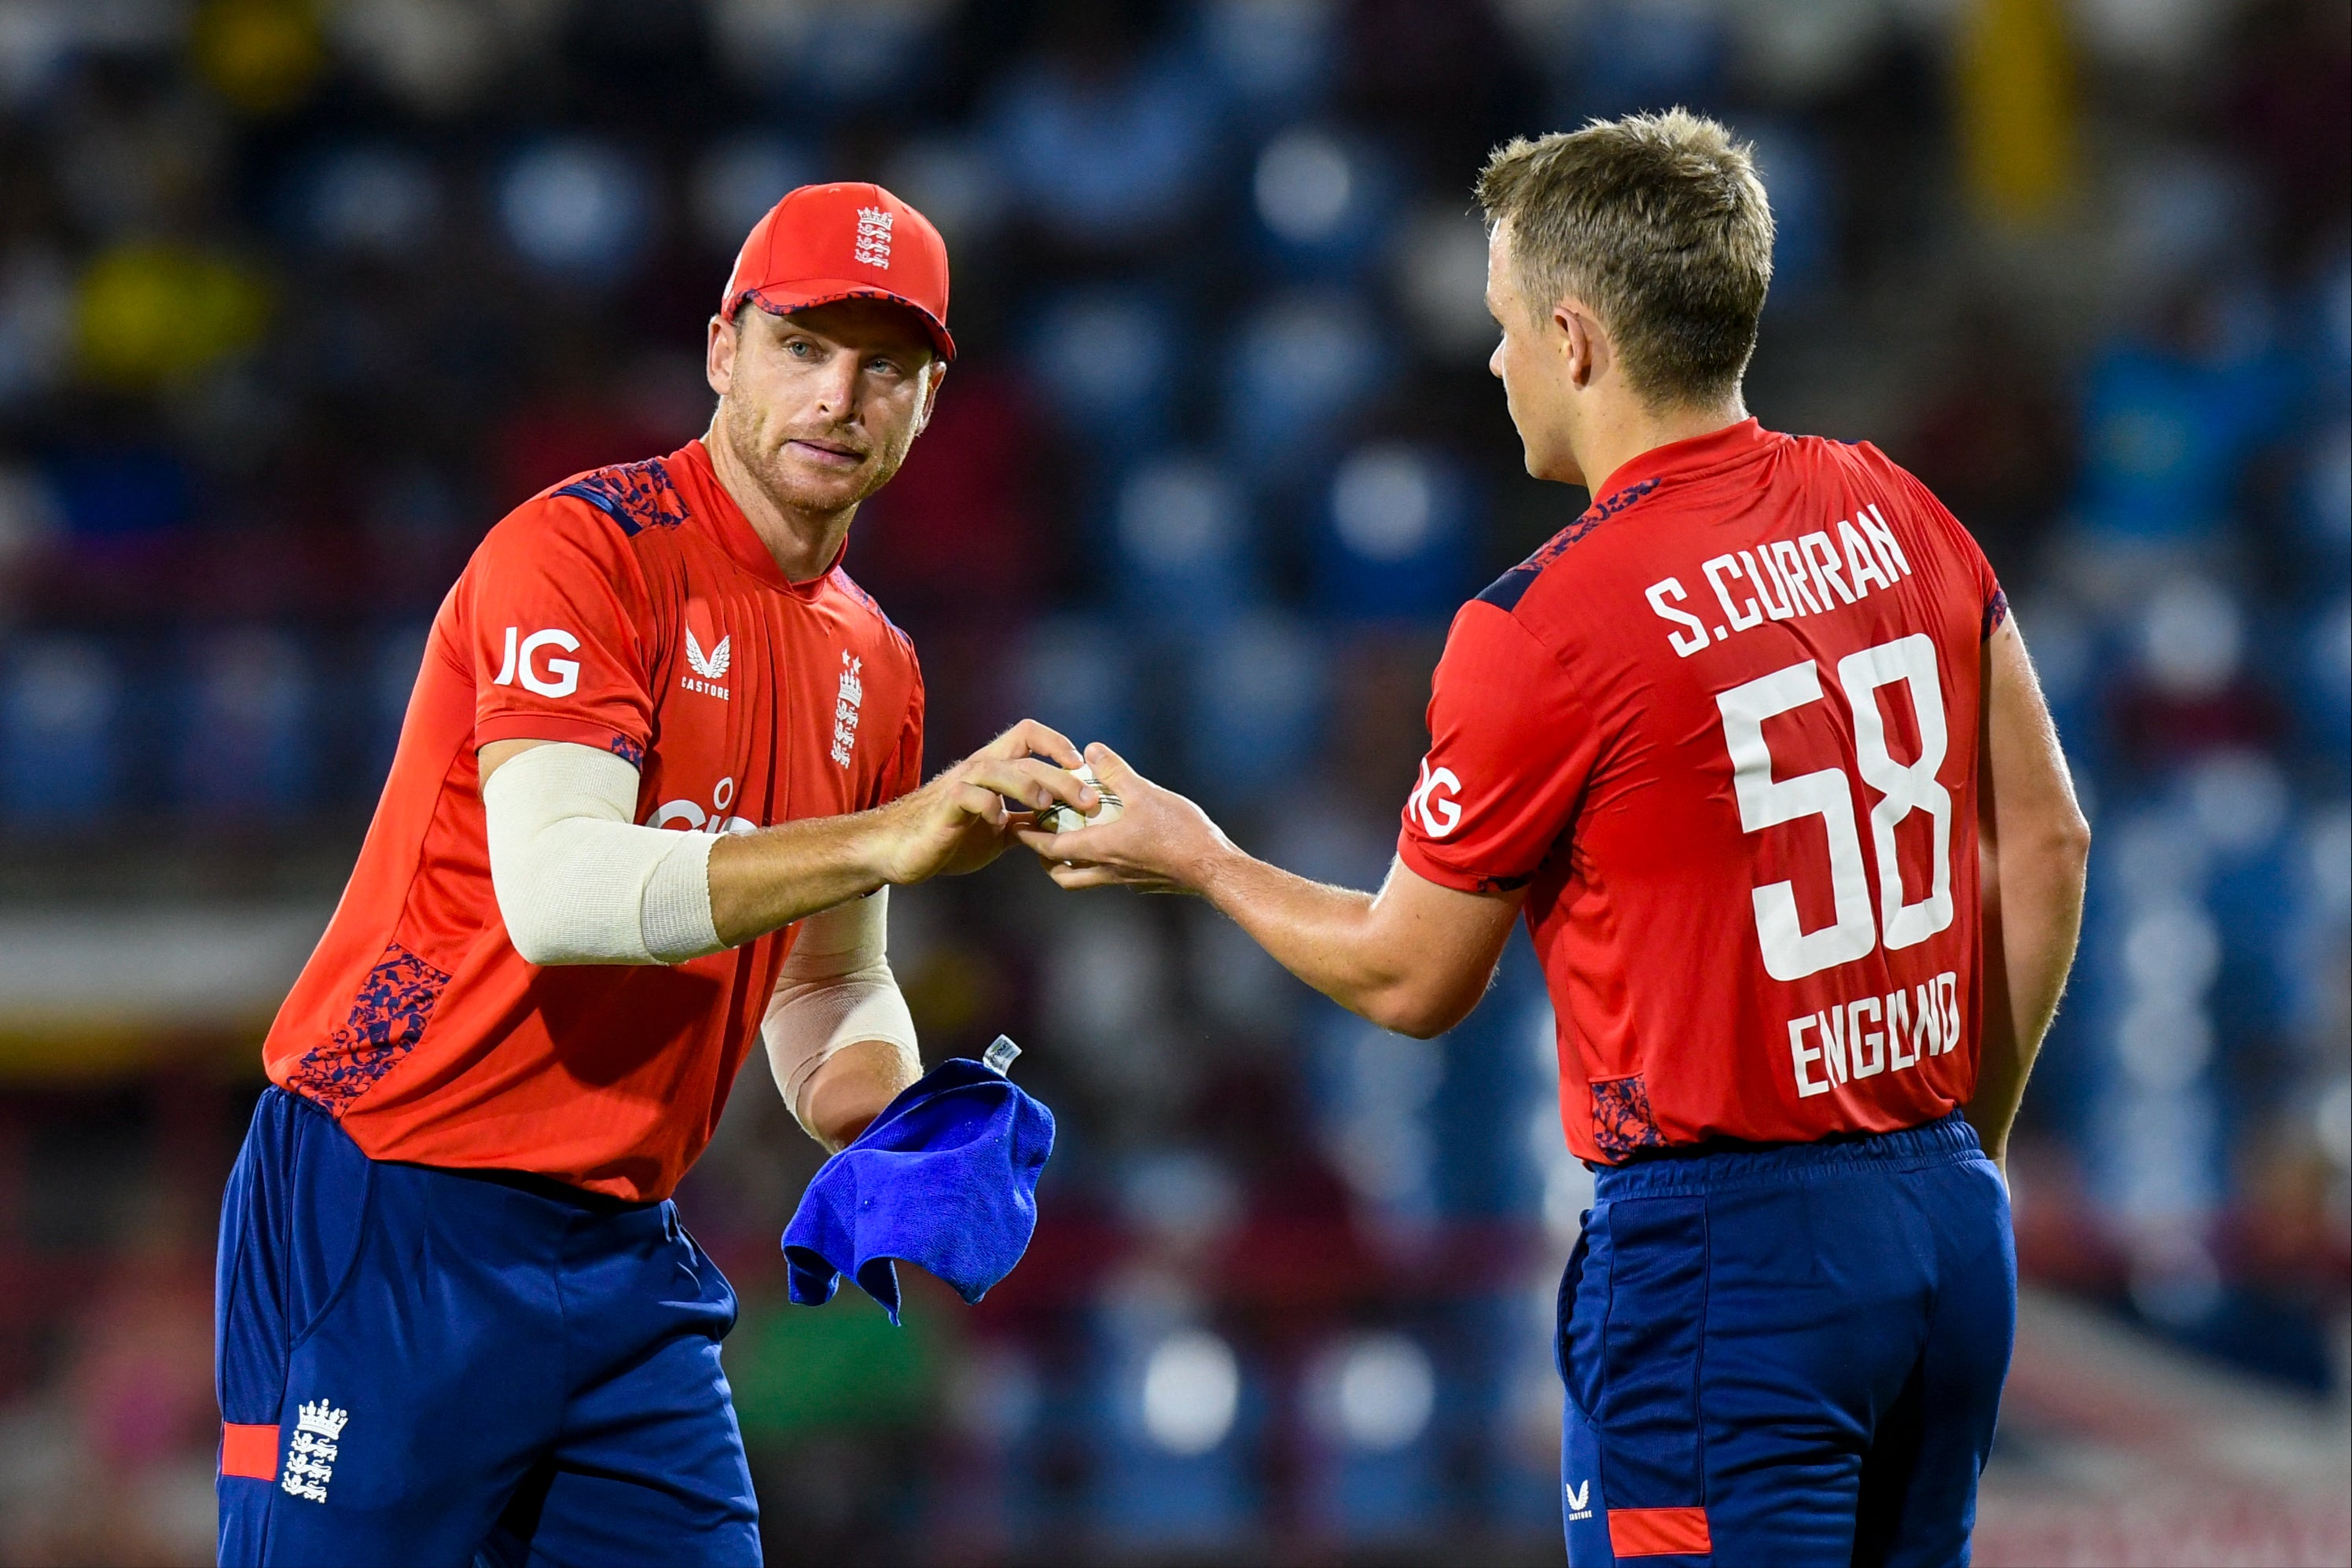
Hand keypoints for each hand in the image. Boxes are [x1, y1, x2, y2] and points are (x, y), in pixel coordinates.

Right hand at [872, 721, 1094, 884]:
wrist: (900, 849)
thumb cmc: (948, 835)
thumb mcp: (997, 828)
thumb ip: (1025, 819)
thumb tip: (1062, 822)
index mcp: (994, 768)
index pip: (1029, 734)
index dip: (1058, 743)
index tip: (1082, 768)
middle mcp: (979, 769)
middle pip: (1025, 757)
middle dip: (1061, 777)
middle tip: (1088, 801)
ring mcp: (961, 786)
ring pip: (998, 770)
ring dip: (1028, 785)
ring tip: (1047, 805)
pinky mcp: (945, 808)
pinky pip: (969, 796)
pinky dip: (988, 806)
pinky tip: (1000, 823)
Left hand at [1014, 743, 1232, 893]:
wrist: (1213, 869)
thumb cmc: (1180, 832)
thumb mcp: (1145, 793)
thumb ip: (1115, 771)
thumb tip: (1091, 749)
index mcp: (1100, 848)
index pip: (1051, 848)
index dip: (1030, 837)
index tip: (1018, 825)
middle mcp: (1106, 870)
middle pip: (1061, 875)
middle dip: (1046, 859)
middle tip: (1042, 837)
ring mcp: (1125, 880)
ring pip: (1084, 880)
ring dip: (1071, 866)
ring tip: (1072, 842)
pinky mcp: (1142, 883)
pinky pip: (1109, 878)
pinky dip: (1099, 865)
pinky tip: (1112, 845)